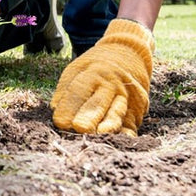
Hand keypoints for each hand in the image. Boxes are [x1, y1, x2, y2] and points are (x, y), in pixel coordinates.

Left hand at [51, 18, 153, 135]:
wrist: (129, 54)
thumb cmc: (96, 67)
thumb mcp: (78, 69)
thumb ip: (66, 90)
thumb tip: (55, 110)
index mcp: (94, 72)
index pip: (79, 90)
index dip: (69, 106)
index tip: (59, 122)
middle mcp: (112, 84)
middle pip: (99, 102)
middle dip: (89, 116)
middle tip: (78, 128)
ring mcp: (128, 97)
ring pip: (117, 113)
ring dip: (108, 126)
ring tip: (98, 135)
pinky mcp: (139, 110)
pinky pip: (131, 124)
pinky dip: (125, 134)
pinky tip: (117, 141)